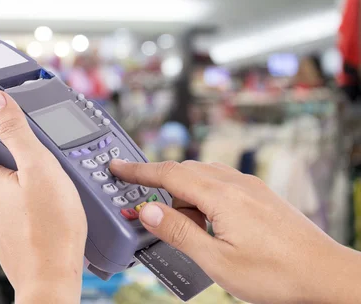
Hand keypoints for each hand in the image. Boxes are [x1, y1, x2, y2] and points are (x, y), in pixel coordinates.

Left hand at [0, 89, 86, 303]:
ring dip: (4, 170)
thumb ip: (16, 134)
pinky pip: (1, 199)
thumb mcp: (40, 170)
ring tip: (35, 170)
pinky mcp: (0, 231)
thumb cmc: (50, 232)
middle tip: (1, 132)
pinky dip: (13, 190)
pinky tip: (36, 195)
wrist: (51, 282)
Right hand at [110, 160, 360, 303]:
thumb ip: (178, 231)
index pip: (167, 174)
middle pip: (184, 172)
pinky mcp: (260, 196)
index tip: (116, 166)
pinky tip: (206, 222)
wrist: (327, 276)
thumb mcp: (217, 261)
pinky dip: (202, 196)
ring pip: (203, 177)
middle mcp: (236, 184)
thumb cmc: (276, 273)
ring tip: (178, 224)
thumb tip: (147, 210)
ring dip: (182, 192)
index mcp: (221, 196)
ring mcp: (251, 187)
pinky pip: (221, 184)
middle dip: (158, 183)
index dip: (137, 170)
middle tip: (141, 203)